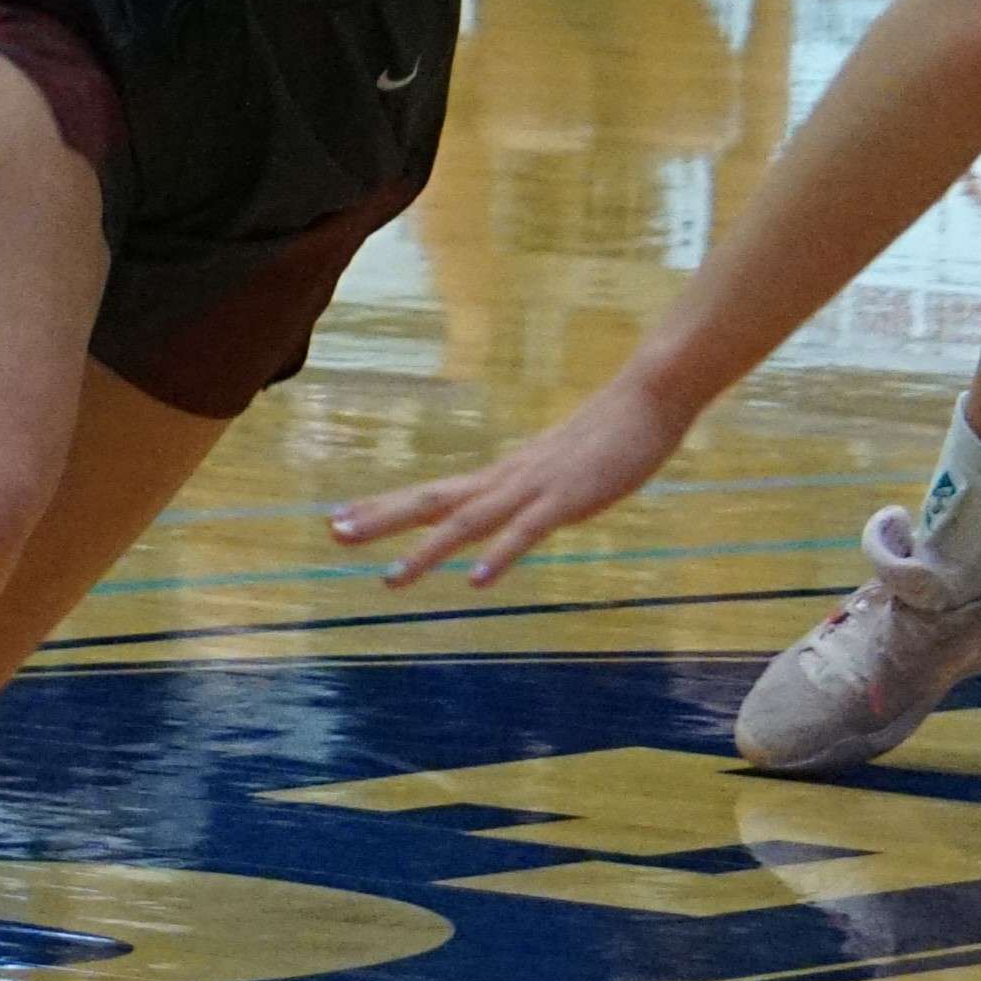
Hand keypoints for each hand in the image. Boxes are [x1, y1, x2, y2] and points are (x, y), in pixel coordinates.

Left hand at [329, 378, 694, 587]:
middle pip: (433, 502)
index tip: (338, 518)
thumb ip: (529, 489)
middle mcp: (505, 481)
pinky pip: (526, 533)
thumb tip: (506, 506)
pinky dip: (498, 556)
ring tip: (390, 581)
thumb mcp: (556, 467)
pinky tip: (475, 581)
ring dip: (426, 552)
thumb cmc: (606, 435)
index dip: (383, 506)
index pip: (431, 494)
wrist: (646, 400)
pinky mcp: (566, 500)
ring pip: (468, 523)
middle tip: (333, 533)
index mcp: (501, 477)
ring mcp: (533, 489)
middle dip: (382, 520)